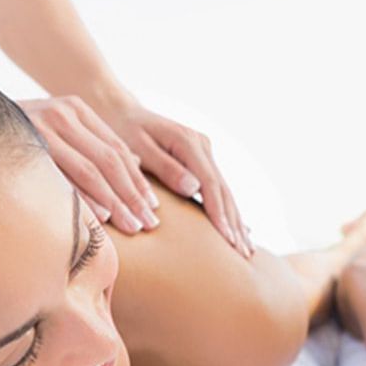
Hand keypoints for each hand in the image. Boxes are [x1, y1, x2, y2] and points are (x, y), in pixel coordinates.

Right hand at [19, 96, 159, 234]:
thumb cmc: (17, 135)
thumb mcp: (59, 130)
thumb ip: (92, 145)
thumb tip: (135, 168)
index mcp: (75, 109)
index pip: (118, 149)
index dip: (137, 181)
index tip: (151, 208)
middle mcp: (62, 112)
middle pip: (110, 160)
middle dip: (131, 195)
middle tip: (147, 223)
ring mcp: (42, 124)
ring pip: (91, 169)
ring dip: (114, 201)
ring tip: (131, 226)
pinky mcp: (23, 141)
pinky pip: (61, 175)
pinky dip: (83, 197)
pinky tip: (99, 218)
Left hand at [99, 99, 252, 257]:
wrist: (119, 112)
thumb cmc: (120, 131)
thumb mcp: (136, 147)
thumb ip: (165, 168)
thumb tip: (194, 189)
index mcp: (188, 142)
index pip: (209, 184)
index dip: (219, 213)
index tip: (226, 238)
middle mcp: (202, 146)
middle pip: (223, 190)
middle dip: (234, 223)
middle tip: (243, 253)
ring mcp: (205, 152)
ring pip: (225, 192)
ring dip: (236, 221)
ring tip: (246, 250)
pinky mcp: (202, 160)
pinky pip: (218, 190)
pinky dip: (228, 212)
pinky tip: (240, 231)